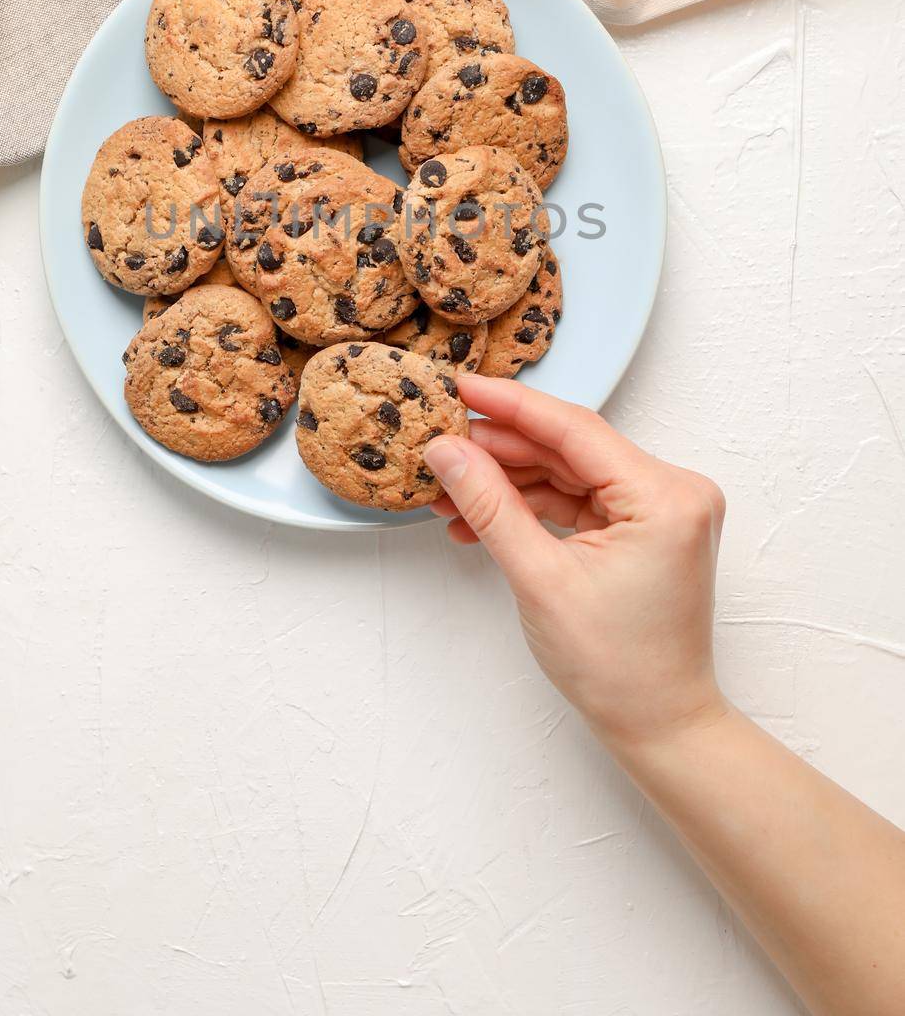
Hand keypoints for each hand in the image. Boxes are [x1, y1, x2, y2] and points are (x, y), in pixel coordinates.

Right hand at [424, 376, 727, 752]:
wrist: (660, 726)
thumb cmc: (617, 668)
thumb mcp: (540, 580)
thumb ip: (490, 505)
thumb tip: (447, 451)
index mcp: (665, 496)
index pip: (575, 430)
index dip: (510, 406)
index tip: (461, 387)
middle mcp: (675, 491)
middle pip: (571, 448)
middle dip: (501, 451)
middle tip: (439, 445)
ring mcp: (663, 509)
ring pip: (570, 472)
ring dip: (510, 480)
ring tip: (447, 490)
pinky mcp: (647, 527)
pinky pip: (580, 498)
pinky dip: (533, 505)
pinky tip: (480, 515)